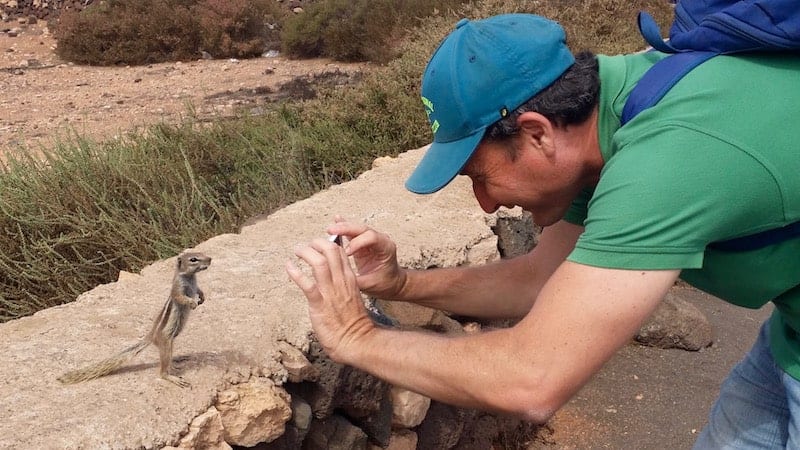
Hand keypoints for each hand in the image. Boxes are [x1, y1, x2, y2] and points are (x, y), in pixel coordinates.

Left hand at [286, 236, 374, 362]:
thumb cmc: (352, 322)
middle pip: (330, 251)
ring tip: (297, 251)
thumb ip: (341, 286)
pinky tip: (289, 266)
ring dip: (305, 252)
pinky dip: (295, 272)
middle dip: (316, 243)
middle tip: (305, 246)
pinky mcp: (319, 304)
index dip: (327, 243)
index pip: (340, 252)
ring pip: (318, 262)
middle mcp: (341, 281)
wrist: (356, 341)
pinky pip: (306, 283)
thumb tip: (328, 280)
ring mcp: (330, 292)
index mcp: (349, 279)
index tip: (316, 245)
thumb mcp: (350, 296)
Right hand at [327, 220, 406, 299]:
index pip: (371, 237)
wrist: (392, 282)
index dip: (357, 243)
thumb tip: (340, 279)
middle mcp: (380, 240)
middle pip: (362, 229)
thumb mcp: (371, 284)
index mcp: (386, 248)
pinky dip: (344, 227)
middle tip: (331, 231)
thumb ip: (356, 281)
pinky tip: (336, 219)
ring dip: (343, 227)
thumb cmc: (385, 283)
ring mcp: (371, 239)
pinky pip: (353, 232)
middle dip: (346, 228)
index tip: (346, 253)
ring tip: (330, 229)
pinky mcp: (362, 242)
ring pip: (356, 229)